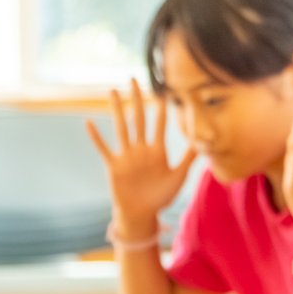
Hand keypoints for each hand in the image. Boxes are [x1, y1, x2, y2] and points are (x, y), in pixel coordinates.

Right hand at [87, 79, 195, 236]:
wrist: (142, 214)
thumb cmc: (161, 196)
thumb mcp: (179, 176)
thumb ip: (189, 159)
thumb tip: (203, 143)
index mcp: (158, 151)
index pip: (160, 125)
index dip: (162, 109)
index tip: (163, 90)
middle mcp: (141, 149)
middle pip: (139, 118)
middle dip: (137, 99)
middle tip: (133, 79)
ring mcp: (127, 156)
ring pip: (121, 128)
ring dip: (117, 110)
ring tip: (113, 91)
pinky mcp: (114, 166)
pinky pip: (104, 148)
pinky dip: (97, 137)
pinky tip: (89, 122)